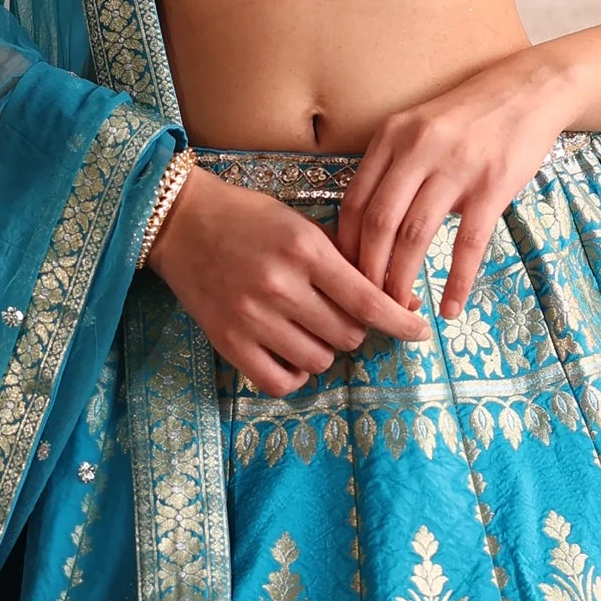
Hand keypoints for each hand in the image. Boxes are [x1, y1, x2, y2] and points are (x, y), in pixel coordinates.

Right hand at [144, 164, 429, 397]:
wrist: (181, 222)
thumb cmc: (251, 219)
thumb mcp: (303, 226)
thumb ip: (348, 262)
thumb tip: (399, 303)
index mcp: (304, 251)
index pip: (368, 302)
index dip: (401, 322)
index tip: (419, 331)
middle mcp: (279, 286)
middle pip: (348, 335)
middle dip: (355, 328)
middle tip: (339, 313)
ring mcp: (251, 318)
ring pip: (319, 360)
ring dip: (325, 349)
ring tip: (309, 328)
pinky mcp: (228, 342)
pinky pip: (280, 381)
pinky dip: (295, 374)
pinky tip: (291, 353)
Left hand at [332, 49, 578, 319]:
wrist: (530, 90)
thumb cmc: (471, 115)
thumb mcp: (419, 127)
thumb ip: (392, 166)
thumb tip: (367, 227)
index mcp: (392, 136)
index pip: (353, 201)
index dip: (345, 248)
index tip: (346, 277)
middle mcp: (418, 149)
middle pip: (378, 223)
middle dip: (368, 272)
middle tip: (369, 304)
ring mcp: (457, 166)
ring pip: (414, 236)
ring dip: (402, 280)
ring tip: (401, 310)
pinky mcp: (493, 185)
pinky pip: (468, 243)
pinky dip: (457, 281)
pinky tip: (450, 307)